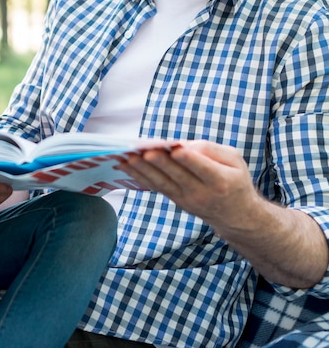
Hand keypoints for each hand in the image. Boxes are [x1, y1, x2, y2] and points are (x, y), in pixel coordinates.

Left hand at [116, 140, 328, 287]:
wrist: (237, 216)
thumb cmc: (234, 180)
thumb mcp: (234, 160)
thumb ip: (210, 149)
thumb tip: (182, 145)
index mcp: (220, 180)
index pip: (202, 169)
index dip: (189, 159)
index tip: (176, 150)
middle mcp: (201, 192)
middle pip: (177, 175)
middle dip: (159, 163)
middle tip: (143, 152)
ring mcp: (186, 199)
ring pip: (162, 183)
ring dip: (142, 170)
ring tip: (126, 158)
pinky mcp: (176, 200)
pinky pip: (156, 187)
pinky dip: (139, 177)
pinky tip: (125, 166)